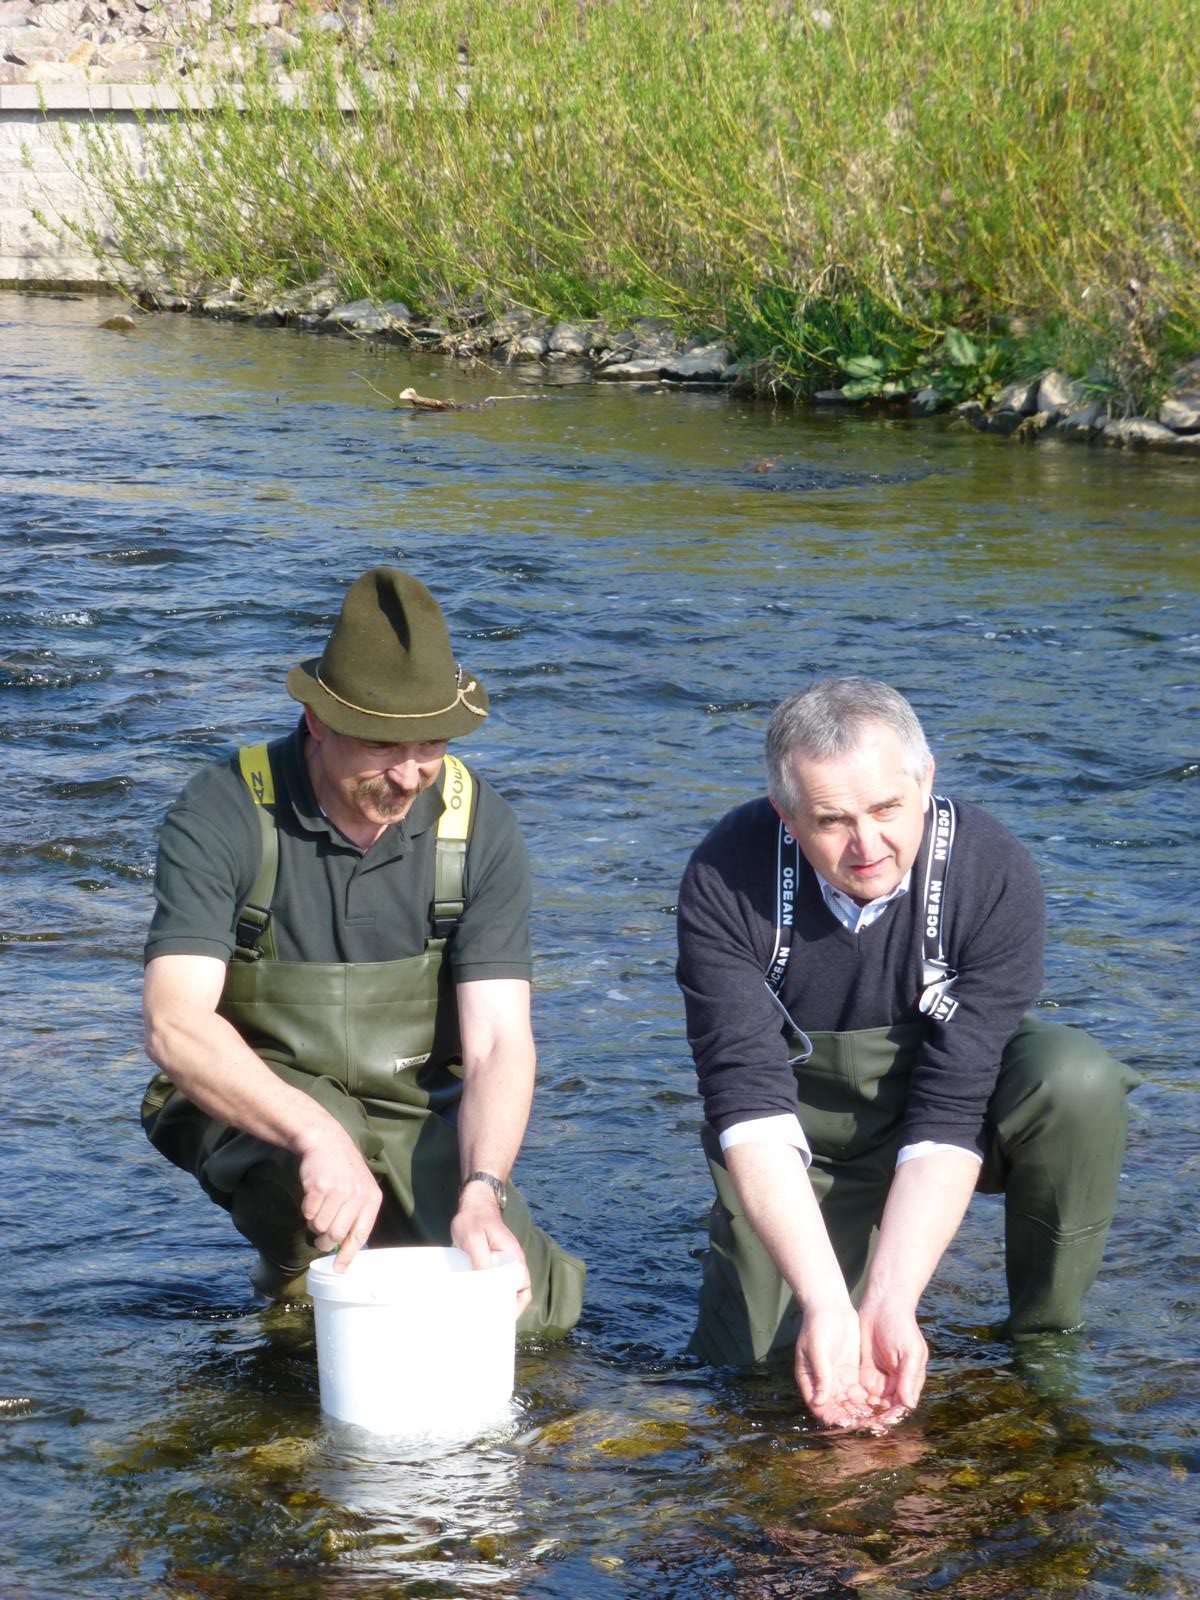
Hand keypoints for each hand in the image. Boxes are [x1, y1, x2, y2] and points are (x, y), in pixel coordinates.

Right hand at [294, 1124, 382, 1272]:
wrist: (326, 1142)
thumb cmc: (342, 1171)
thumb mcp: (359, 1190)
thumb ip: (355, 1216)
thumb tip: (343, 1250)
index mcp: (371, 1199)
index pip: (360, 1235)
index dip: (347, 1255)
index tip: (338, 1269)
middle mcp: (358, 1196)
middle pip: (336, 1235)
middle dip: (324, 1240)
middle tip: (320, 1236)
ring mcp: (339, 1191)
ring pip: (320, 1226)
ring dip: (314, 1223)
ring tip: (318, 1208)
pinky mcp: (320, 1187)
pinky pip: (308, 1213)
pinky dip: (307, 1210)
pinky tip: (312, 1196)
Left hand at [451, 1186, 531, 1316]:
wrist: (473, 1203)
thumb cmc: (474, 1219)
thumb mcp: (474, 1238)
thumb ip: (480, 1259)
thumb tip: (485, 1285)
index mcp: (514, 1258)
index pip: (523, 1288)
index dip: (516, 1306)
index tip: (502, 1319)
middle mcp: (511, 1262)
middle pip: (514, 1292)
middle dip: (503, 1308)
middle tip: (485, 1322)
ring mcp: (501, 1262)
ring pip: (502, 1288)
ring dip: (493, 1301)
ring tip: (478, 1315)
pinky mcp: (490, 1262)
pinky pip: (492, 1281)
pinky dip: (486, 1292)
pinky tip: (472, 1299)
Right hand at [795, 1305, 880, 1429]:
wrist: (831, 1306)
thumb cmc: (818, 1325)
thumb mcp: (818, 1350)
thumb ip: (821, 1375)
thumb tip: (819, 1402)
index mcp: (810, 1382)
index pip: (821, 1408)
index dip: (835, 1419)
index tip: (851, 1425)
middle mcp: (825, 1385)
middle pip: (838, 1410)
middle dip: (853, 1420)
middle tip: (871, 1427)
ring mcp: (839, 1380)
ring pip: (851, 1404)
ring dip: (863, 1414)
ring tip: (879, 1421)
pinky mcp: (852, 1374)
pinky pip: (861, 1393)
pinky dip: (869, 1401)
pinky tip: (883, 1407)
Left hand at [857, 1297, 928, 1425]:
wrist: (882, 1304)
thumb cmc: (901, 1326)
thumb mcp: (909, 1351)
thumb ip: (909, 1377)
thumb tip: (908, 1405)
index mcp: (909, 1381)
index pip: (900, 1406)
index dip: (890, 1417)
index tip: (878, 1425)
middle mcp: (894, 1384)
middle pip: (884, 1409)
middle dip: (873, 1419)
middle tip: (859, 1427)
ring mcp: (879, 1378)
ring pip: (870, 1404)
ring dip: (861, 1413)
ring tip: (848, 1421)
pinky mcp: (864, 1372)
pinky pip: (859, 1391)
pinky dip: (853, 1400)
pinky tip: (842, 1406)